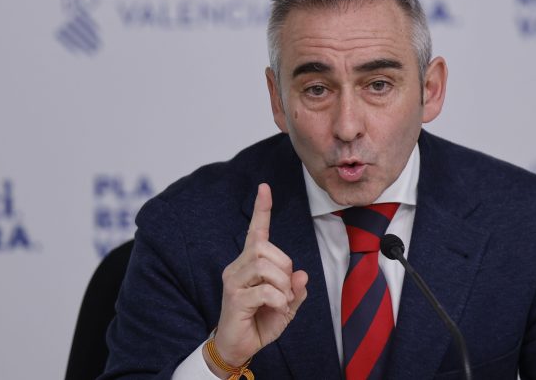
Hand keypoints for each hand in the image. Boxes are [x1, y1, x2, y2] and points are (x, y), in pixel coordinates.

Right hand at [206, 184, 308, 375]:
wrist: (239, 348)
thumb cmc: (260, 323)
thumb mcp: (286, 306)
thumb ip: (295, 290)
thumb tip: (302, 274)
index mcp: (249, 263)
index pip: (256, 231)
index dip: (262, 209)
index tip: (265, 187)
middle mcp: (238, 266)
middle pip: (266, 248)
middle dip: (285, 268)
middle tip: (285, 291)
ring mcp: (234, 281)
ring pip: (265, 265)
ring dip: (282, 285)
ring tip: (281, 301)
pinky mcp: (234, 297)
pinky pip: (264, 290)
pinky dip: (278, 300)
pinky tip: (276, 309)